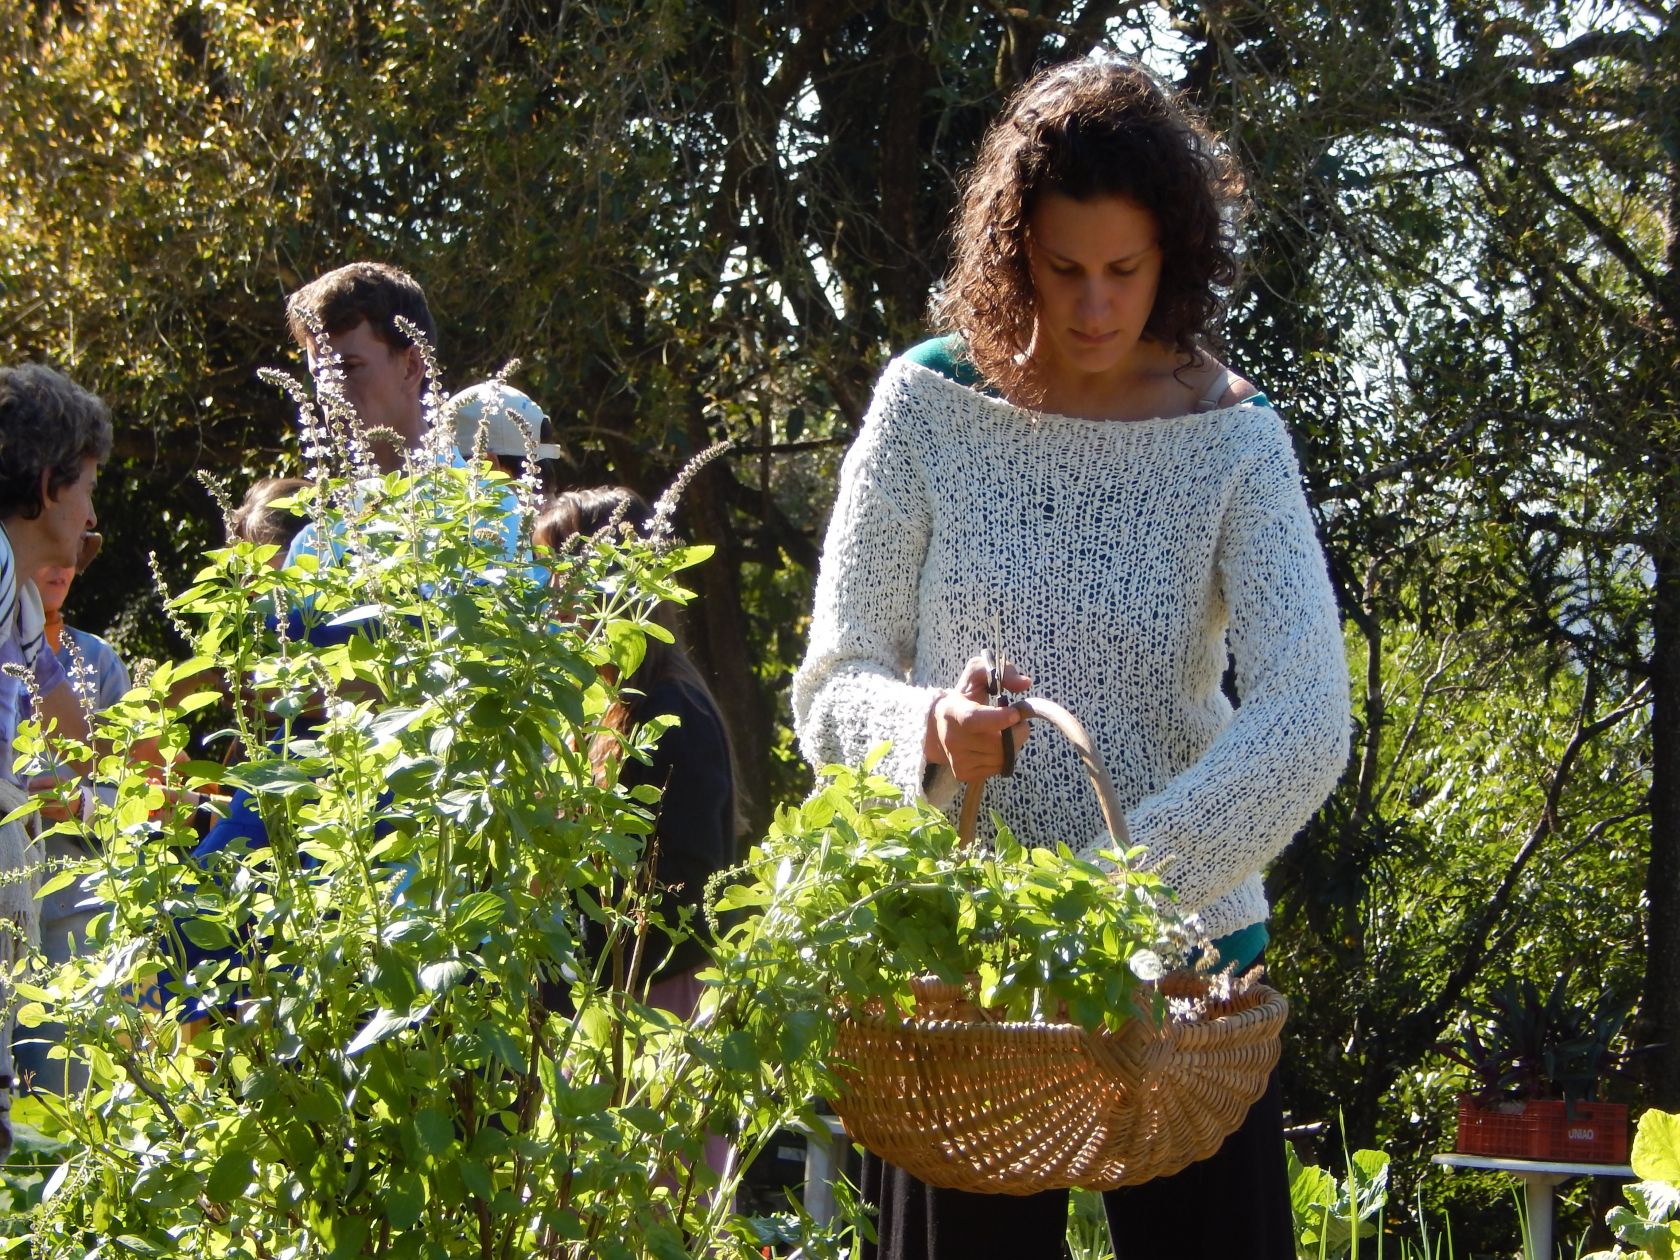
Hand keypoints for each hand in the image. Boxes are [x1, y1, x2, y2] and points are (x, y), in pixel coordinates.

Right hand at [923, 655, 1031, 781]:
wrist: (940, 727)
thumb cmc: (966, 697)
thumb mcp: (979, 675)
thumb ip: (1003, 671)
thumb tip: (1025, 683)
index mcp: (953, 712)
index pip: (974, 720)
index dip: (997, 719)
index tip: (1016, 714)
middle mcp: (952, 739)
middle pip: (997, 744)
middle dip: (1018, 731)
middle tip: (1018, 720)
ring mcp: (958, 760)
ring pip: (1002, 757)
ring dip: (1014, 744)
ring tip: (1006, 731)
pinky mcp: (964, 774)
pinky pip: (999, 768)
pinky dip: (1006, 756)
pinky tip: (996, 745)